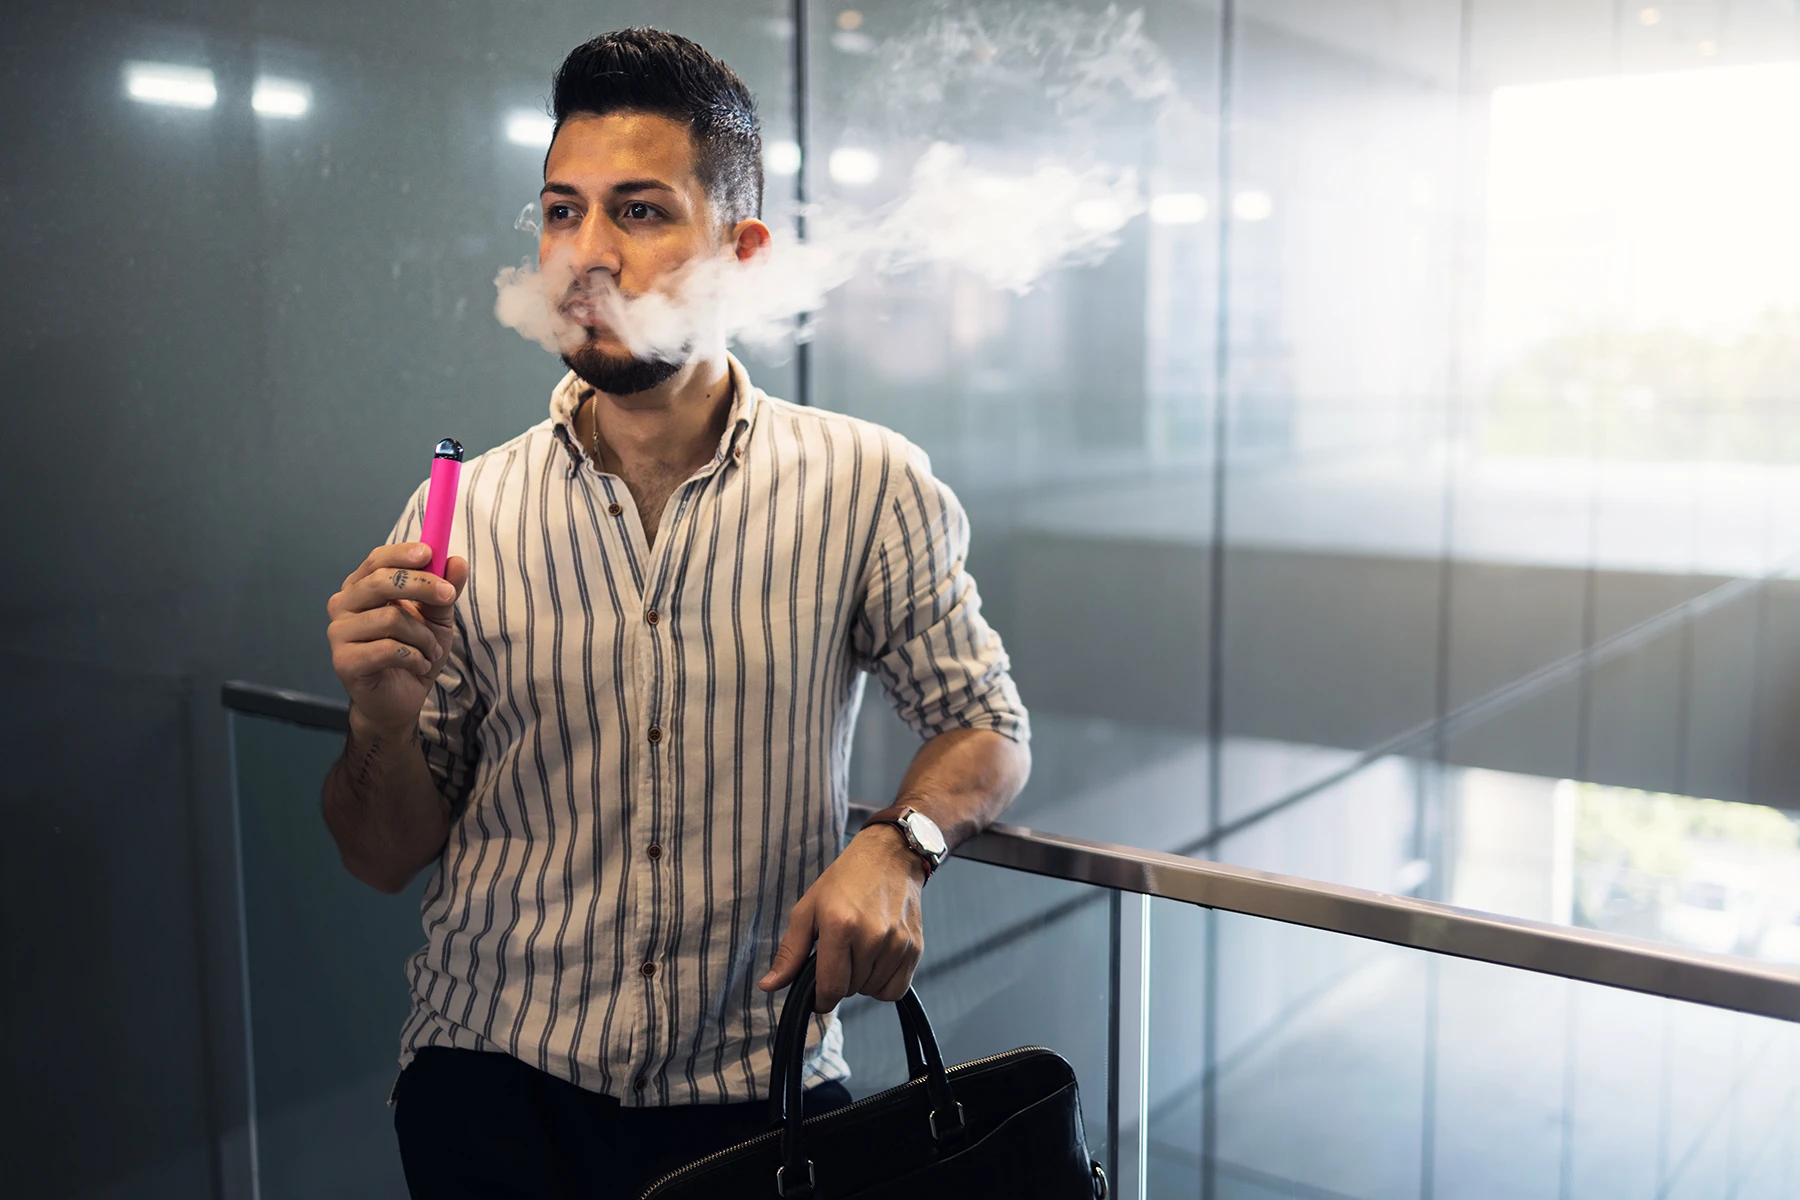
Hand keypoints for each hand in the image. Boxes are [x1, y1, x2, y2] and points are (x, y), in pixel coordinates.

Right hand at [326, 542, 468, 733]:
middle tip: (448, 597)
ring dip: (422, 636)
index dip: (403, 554)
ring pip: (390, 619)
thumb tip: (457, 561)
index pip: (377, 560)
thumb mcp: (438, 619)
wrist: (400, 701)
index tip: (430, 553)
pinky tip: (419, 665)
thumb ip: (446, 590)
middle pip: (380, 582)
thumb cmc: (414, 652)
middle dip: (422, 586)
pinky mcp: (344, 662)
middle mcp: (344, 606)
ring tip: (430, 650)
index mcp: (362, 588)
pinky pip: (388, 650)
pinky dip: (414, 657)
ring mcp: (339, 634)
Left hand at [759, 828, 926, 1012]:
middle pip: (851, 990)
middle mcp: (872, 936)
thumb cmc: (845, 880)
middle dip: (840, 982)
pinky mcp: (915, 947)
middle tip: (839, 955)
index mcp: (840, 925)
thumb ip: (789, 952)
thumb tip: (769, 986)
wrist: (889, 857)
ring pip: (872, 990)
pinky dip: (883, 984)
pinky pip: (896, 989)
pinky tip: (876, 962)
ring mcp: (897, 942)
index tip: (817, 997)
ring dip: (862, 981)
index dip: (820, 1000)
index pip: (831, 987)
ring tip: (859, 952)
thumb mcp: (808, 909)